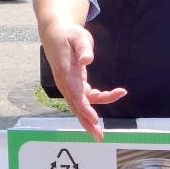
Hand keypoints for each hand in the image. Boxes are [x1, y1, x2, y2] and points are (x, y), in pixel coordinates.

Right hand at [41, 18, 126, 140]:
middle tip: (98, 136)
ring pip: (81, 104)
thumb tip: (86, 61)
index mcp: (65, 73)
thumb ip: (83, 47)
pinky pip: (86, 96)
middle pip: (76, 106)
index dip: (84, 108)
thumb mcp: (78, 36)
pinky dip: (99, 98)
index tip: (94, 119)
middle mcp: (65, 82)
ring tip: (103, 130)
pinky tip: (113, 94)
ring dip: (92, 116)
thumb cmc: (68, 34)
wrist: (56, 33)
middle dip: (87, 122)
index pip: (75, 94)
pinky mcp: (74, 82)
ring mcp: (69, 84)